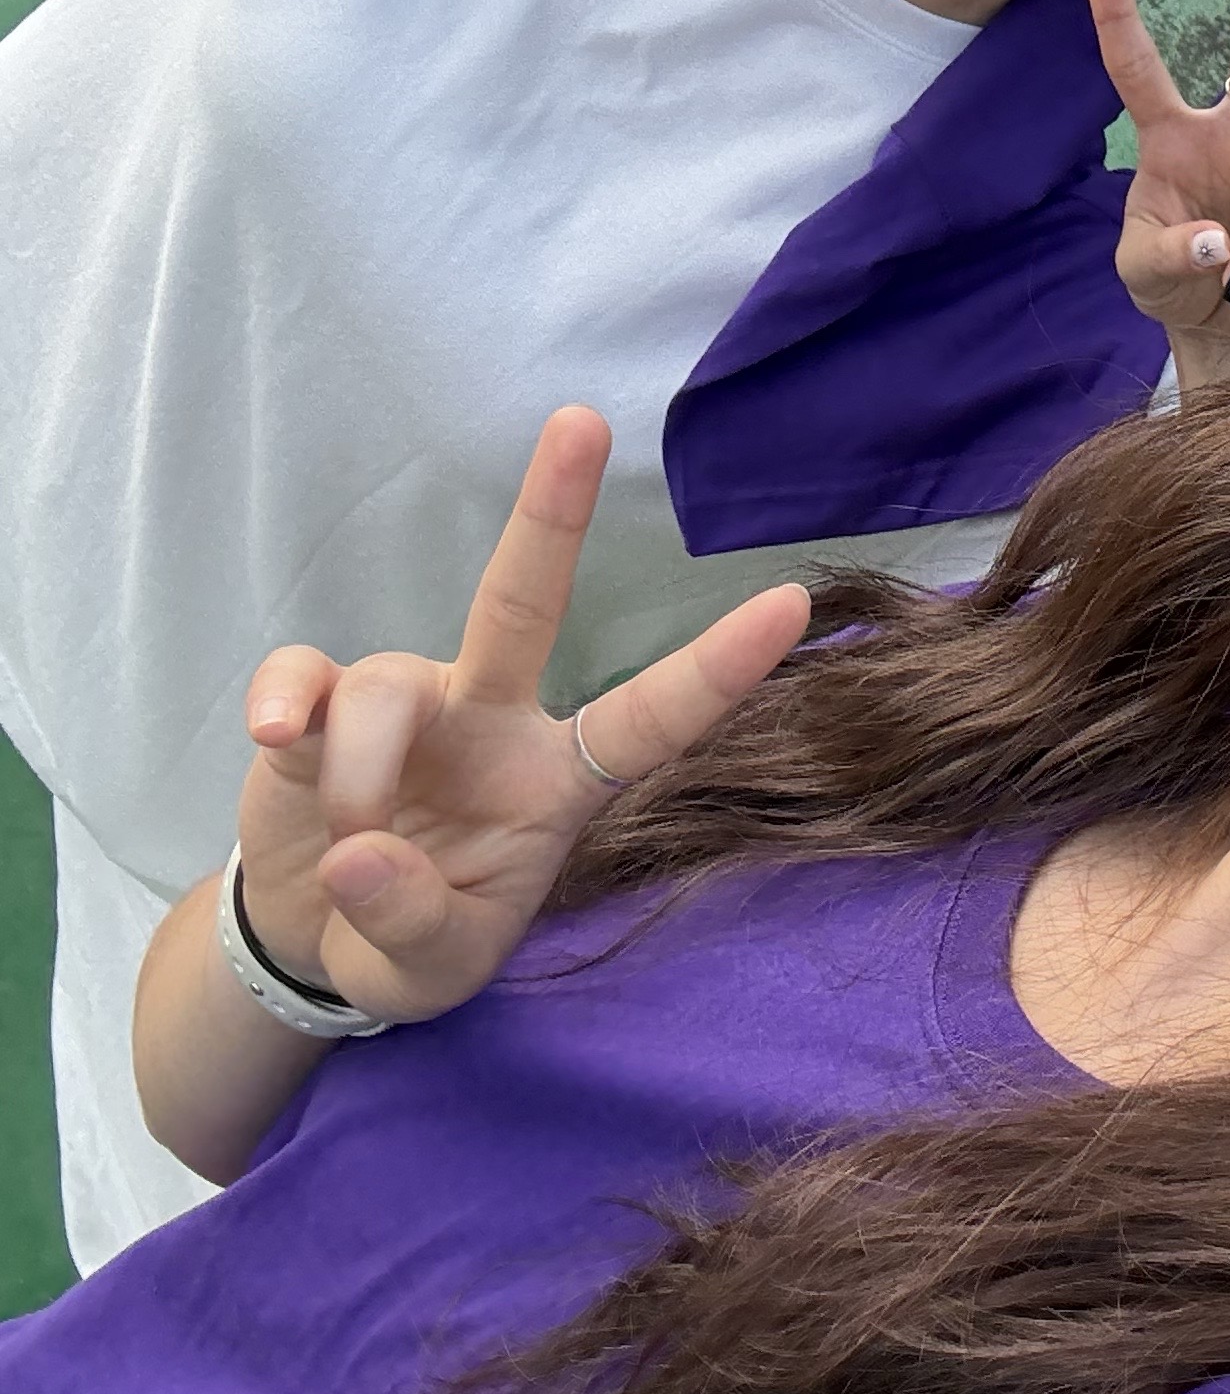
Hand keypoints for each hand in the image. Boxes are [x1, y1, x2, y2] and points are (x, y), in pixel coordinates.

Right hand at [230, 408, 810, 1022]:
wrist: (311, 937)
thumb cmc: (408, 937)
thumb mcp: (428, 973)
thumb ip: (410, 923)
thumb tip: (362, 850)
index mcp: (555, 781)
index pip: (649, 720)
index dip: (716, 669)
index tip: (791, 605)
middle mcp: (491, 719)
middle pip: (523, 601)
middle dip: (552, 511)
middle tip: (582, 420)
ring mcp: (407, 700)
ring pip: (386, 688)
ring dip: (359, 776)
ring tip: (349, 847)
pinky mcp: (316, 701)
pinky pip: (302, 674)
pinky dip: (284, 703)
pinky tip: (274, 737)